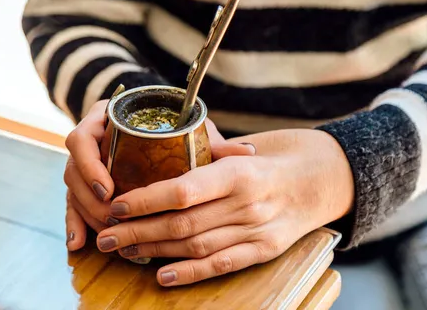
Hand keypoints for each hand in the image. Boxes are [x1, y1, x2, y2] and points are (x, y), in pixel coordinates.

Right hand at [63, 99, 249, 249]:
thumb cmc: (174, 129)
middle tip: (113, 219)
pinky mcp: (83, 184)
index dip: (90, 164)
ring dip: (87, 214)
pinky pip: (71, 204)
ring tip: (107, 234)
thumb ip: (213, 143)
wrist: (156, 125)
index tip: (108, 188)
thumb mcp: (189, 131)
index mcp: (107, 119)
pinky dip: (74, 223)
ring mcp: (84, 163)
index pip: (82, 137)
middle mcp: (91, 140)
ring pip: (72, 189)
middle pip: (73, 169)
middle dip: (90, 199)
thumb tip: (249, 152)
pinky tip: (79, 243)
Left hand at [95, 129, 353, 285]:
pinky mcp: (264, 251)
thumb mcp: (241, 149)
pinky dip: (190, 273)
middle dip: (139, 230)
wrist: (319, 179)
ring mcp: (257, 230)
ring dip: (155, 250)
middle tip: (107, 235)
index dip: (146, 201)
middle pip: (183, 223)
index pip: (184, 190)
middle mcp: (248, 203)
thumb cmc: (270, 159)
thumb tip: (152, 161)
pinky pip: (222, 265)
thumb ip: (204, 158)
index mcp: (239, 171)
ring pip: (196, 246)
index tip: (117, 206)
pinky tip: (162, 276)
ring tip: (125, 250)